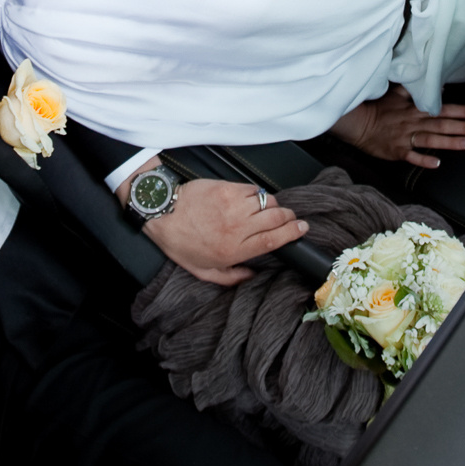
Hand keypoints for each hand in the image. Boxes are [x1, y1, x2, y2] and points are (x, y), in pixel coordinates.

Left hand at [131, 168, 309, 286]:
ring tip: (269, 209)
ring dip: (273, 205)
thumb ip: (231, 277)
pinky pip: (253, 189)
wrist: (162, 212)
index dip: (292, 233)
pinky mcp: (227, 188)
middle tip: (291, 218)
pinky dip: (256, 194)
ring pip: (267, 201)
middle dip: (289, 217)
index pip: (273, 240)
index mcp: (233, 250)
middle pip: (276, 218)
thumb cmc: (180, 242)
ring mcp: (233, 205)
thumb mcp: (203, 271)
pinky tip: (251, 199)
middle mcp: (237, 227)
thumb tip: (251, 275)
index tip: (302, 229)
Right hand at [330, 86, 464, 169]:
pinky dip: (423, 160)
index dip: (462, 110)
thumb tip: (437, 86)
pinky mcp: (397, 150)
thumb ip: (416, 90)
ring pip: (431, 139)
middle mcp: (414, 122)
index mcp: (415, 108)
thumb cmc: (379, 108)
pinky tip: (437, 164)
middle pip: (442, 124)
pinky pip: (412, 156)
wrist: (359, 123)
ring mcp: (405, 137)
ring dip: (450, 141)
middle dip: (463, 126)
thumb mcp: (397, 93)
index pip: (443, 108)